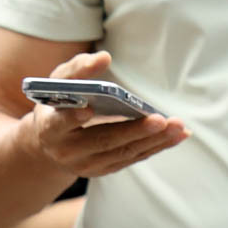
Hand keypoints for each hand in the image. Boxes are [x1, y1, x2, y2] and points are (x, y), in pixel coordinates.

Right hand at [21, 50, 187, 177]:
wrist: (51, 142)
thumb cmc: (59, 103)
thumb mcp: (59, 83)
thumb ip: (78, 69)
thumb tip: (103, 57)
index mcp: (49, 127)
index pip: (59, 123)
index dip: (72, 117)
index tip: (88, 109)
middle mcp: (66, 151)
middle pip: (102, 141)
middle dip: (133, 131)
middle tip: (160, 119)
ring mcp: (86, 164)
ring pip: (123, 152)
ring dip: (154, 140)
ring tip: (177, 126)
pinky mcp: (104, 169)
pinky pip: (134, 158)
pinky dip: (158, 146)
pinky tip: (178, 134)